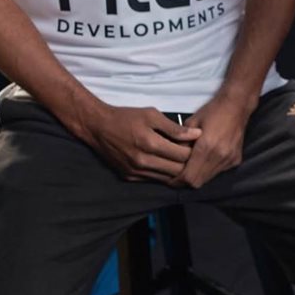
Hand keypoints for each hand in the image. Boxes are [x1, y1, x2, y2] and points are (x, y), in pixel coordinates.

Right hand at [82, 104, 200, 180]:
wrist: (98, 127)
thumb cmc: (126, 117)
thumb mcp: (151, 115)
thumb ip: (174, 128)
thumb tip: (197, 134)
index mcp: (150, 144)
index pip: (182, 156)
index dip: (193, 151)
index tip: (196, 145)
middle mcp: (143, 161)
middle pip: (177, 170)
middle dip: (188, 163)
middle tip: (191, 154)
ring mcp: (135, 171)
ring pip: (167, 179)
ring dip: (176, 171)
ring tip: (180, 159)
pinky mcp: (129, 177)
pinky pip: (153, 180)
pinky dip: (163, 174)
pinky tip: (165, 164)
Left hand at [171, 89, 254, 188]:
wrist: (237, 105)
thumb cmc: (213, 111)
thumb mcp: (190, 123)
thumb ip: (181, 142)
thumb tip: (172, 158)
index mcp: (207, 146)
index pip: (189, 176)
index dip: (177, 180)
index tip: (170, 178)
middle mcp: (220, 156)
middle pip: (198, 182)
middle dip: (186, 180)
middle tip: (177, 174)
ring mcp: (229, 159)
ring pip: (208, 179)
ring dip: (197, 176)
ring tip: (189, 167)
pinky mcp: (235, 160)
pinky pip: (218, 172)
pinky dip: (208, 170)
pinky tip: (204, 160)